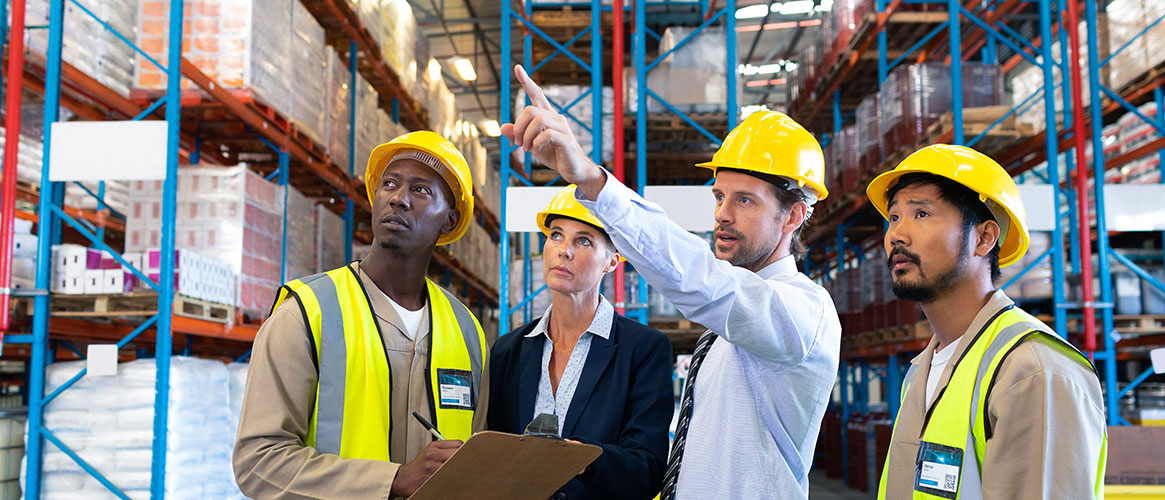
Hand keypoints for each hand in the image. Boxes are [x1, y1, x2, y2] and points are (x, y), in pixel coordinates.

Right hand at [390, 439, 462, 496]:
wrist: (405, 479)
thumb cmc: (419, 466)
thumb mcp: (430, 451)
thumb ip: (445, 448)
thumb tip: (463, 448)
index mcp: (434, 446)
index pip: (458, 443)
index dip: (465, 448)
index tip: (468, 452)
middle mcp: (434, 455)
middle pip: (458, 454)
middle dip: (465, 458)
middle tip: (467, 462)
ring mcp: (434, 468)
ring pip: (455, 467)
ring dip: (459, 469)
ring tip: (459, 471)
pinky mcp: (434, 479)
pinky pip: (450, 478)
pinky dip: (453, 478)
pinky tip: (452, 478)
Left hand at [501, 65, 605, 197]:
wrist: (574, 170)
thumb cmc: (554, 155)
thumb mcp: (531, 145)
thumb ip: (518, 135)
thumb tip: (503, 127)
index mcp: (547, 116)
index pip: (537, 94)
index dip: (526, 81)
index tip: (517, 68)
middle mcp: (556, 117)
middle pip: (530, 109)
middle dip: (519, 126)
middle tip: (517, 143)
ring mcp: (562, 127)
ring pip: (538, 120)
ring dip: (526, 135)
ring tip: (526, 148)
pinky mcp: (566, 139)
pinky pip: (546, 133)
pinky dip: (536, 143)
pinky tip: (536, 150)